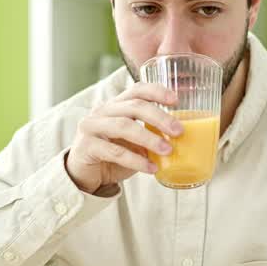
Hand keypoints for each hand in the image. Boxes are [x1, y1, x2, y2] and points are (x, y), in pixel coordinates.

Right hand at [66, 83, 182, 194]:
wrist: (85, 175)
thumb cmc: (114, 155)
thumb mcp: (134, 142)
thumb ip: (150, 135)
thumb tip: (180, 137)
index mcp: (116, 105)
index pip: (137, 90)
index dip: (157, 91)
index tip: (176, 100)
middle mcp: (103, 111)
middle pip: (134, 106)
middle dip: (159, 117)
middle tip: (178, 131)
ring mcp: (92, 127)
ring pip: (124, 126)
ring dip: (149, 138)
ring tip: (167, 150)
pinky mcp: (87, 146)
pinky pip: (115, 152)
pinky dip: (136, 160)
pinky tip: (151, 168)